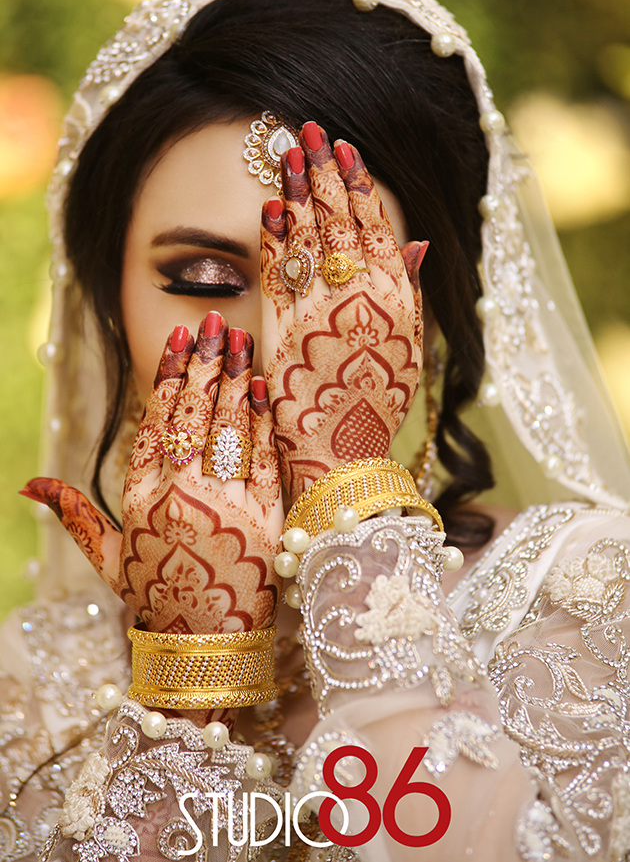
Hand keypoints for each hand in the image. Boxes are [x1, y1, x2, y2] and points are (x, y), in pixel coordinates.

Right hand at [21, 314, 282, 633]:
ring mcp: (225, 506)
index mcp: (141, 499)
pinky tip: (261, 387)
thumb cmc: (152, 597)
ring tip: (241, 340)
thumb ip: (72, 514)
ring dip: (236, 379)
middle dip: (206, 364)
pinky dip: (261, 420)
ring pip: (230, 428)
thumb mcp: (107, 556)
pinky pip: (262, 457)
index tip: (179, 341)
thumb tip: (27, 485)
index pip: (157, 423)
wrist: (202, 648)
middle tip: (216, 324)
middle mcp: (181, 497)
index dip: (170, 377)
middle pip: (195, 416)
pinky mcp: (263, 519)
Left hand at [260, 122, 425, 501]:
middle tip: (308, 131)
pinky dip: (273, 241)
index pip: (377, 228)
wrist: (343, 458)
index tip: (345, 149)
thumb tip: (421, 240)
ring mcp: (321, 315)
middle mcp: (363, 302)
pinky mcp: (283, 334)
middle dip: (323, 173)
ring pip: (308, 241)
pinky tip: (267, 209)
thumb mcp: (411, 348)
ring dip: (296, 194)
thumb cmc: (378, 404)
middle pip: (340, 223)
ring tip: (286, 155)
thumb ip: (413, 291)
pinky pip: (278, 277)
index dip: (359, 185)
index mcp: (399, 301)